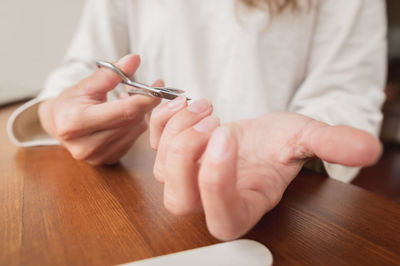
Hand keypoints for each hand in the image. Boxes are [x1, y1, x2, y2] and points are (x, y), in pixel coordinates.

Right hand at [38, 54, 160, 164]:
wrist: (58, 124)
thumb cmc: (71, 102)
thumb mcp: (85, 83)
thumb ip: (110, 73)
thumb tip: (134, 59)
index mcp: (75, 123)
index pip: (124, 111)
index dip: (145, 98)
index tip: (159, 86)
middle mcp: (85, 145)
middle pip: (132, 121)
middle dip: (143, 103)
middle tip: (147, 90)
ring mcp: (97, 156)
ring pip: (136, 131)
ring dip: (138, 114)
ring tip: (126, 102)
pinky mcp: (107, 160)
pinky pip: (133, 140)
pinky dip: (134, 126)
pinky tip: (124, 118)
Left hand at [150, 99, 381, 239]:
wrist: (257, 134)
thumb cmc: (278, 143)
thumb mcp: (304, 139)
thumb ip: (331, 144)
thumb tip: (367, 148)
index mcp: (244, 206)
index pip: (222, 215)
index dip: (217, 180)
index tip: (228, 134)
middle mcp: (211, 202)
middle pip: (180, 201)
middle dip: (189, 155)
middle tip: (212, 119)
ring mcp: (188, 182)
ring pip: (161, 172)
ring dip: (177, 131)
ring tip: (203, 104)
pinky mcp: (172, 160)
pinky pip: (151, 147)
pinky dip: (161, 122)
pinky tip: (182, 102)